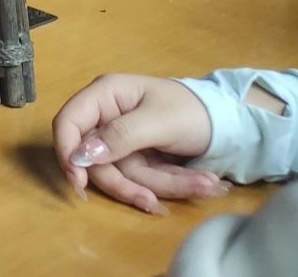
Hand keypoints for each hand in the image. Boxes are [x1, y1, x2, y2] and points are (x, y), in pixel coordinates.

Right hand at [51, 73, 223, 210]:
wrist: (230, 121)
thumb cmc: (192, 110)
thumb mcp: (160, 121)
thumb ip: (121, 136)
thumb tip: (82, 155)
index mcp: (105, 95)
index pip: (69, 121)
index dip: (67, 151)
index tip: (78, 182)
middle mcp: (108, 118)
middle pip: (96, 160)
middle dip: (128, 183)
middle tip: (153, 202)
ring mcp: (124, 141)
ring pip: (125, 175)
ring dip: (164, 186)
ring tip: (206, 184)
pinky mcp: (140, 159)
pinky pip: (146, 180)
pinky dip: (174, 185)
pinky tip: (205, 183)